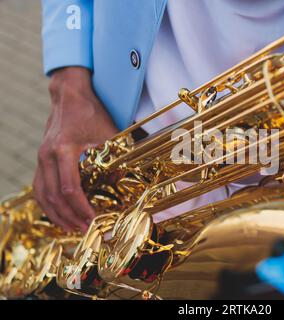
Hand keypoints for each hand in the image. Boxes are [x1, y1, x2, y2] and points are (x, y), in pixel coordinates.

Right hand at [33, 67, 117, 231]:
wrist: (69, 96)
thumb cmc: (91, 113)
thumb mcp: (109, 133)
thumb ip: (116, 156)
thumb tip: (130, 178)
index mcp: (64, 149)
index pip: (69, 188)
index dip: (80, 207)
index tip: (92, 219)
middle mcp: (47, 155)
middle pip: (53, 196)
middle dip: (68, 216)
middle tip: (84, 229)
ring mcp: (41, 158)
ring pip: (41, 194)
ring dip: (55, 214)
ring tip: (70, 227)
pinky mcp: (41, 159)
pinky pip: (39, 187)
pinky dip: (47, 203)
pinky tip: (58, 213)